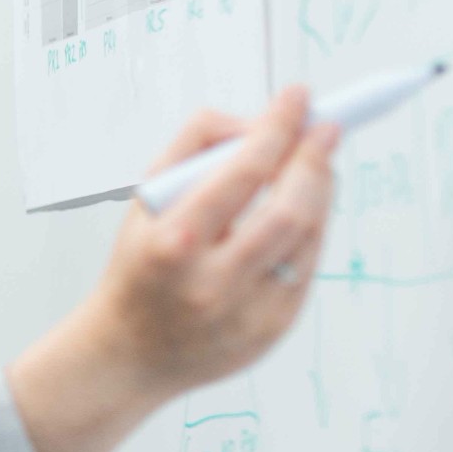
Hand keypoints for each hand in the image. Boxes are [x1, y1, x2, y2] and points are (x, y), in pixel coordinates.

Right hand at [7, 85, 337, 451]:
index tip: (298, 97)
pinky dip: (311, 230)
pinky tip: (302, 210)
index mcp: (173, 244)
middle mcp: (212, 283)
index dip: (278, 128)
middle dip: (315, 159)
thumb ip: (192, 148)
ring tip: (315, 164)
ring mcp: (247, 313)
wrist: (126, 354)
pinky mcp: (272, 330)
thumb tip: (256, 122)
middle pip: (290, 209)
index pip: (243, 173)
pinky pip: (306, 267)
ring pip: (308, 237)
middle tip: (325, 127)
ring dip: (321, 191)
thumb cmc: (138, 266)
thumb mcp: (144, 202)